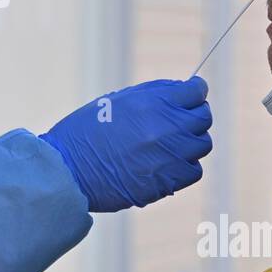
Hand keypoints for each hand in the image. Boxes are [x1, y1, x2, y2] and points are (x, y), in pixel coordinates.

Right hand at [40, 77, 211, 212]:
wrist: (68, 171)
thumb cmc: (85, 132)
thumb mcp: (116, 101)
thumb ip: (153, 95)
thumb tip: (183, 89)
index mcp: (152, 103)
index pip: (195, 91)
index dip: (195, 90)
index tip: (194, 93)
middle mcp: (166, 128)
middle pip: (203, 117)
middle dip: (194, 114)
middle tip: (181, 118)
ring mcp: (170, 156)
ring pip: (202, 144)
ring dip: (190, 141)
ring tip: (170, 143)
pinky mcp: (168, 181)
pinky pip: (193, 170)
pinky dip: (185, 165)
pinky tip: (166, 163)